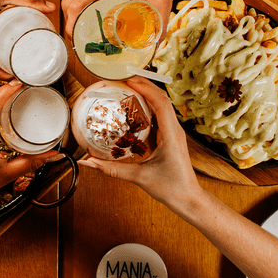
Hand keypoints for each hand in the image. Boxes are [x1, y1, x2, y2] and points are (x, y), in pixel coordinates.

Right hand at [61, 0, 183, 39]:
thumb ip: (159, 24)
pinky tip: (93, 11)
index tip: (78, 42)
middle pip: (69, 3)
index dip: (72, 28)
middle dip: (71, 24)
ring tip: (85, 28)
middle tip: (81, 39)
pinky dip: (81, 2)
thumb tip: (155, 45)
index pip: (77, 8)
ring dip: (74, 12)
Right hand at [77, 77, 198, 204]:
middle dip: (145, 85)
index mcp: (171, 135)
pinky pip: (160, 116)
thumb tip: (89, 162)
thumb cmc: (171, 188)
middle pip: (162, 98)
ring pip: (162, 105)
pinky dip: (148, 107)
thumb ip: (111, 169)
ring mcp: (174, 132)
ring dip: (147, 94)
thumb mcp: (138, 178)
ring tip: (128, 88)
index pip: (161, 103)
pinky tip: (134, 108)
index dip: (145, 88)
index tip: (129, 80)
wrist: (188, 198)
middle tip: (124, 79)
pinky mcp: (171, 137)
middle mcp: (175, 130)